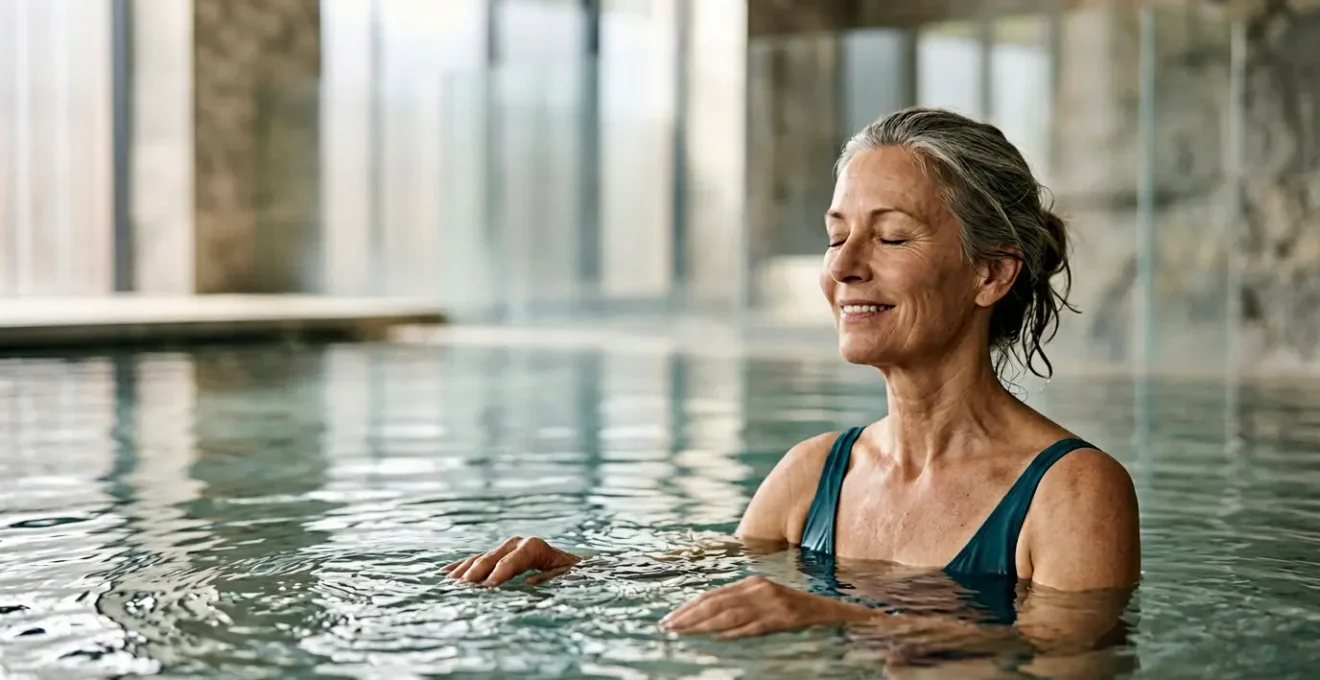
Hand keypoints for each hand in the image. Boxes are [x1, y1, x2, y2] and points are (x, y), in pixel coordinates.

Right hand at [442, 536, 580, 585]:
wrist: (576, 565)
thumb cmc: (574, 574)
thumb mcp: (568, 576)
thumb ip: (550, 578)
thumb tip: (527, 582)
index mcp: (535, 547)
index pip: (514, 559)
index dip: (501, 572)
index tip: (489, 587)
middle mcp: (518, 544)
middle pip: (492, 558)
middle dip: (477, 573)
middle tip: (462, 590)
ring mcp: (507, 548)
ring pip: (481, 558)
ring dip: (465, 571)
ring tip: (449, 584)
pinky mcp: (500, 554)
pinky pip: (478, 559)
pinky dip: (463, 566)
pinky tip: (447, 573)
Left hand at [660, 575, 873, 638]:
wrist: (829, 610)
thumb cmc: (793, 607)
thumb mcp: (764, 598)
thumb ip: (740, 603)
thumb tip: (708, 617)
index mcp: (752, 583)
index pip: (713, 595)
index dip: (689, 607)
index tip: (670, 618)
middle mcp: (759, 589)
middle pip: (716, 603)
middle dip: (688, 616)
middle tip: (668, 627)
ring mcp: (771, 603)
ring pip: (729, 615)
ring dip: (703, 625)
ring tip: (684, 633)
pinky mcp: (783, 618)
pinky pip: (754, 627)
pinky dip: (734, 632)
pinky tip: (717, 637)